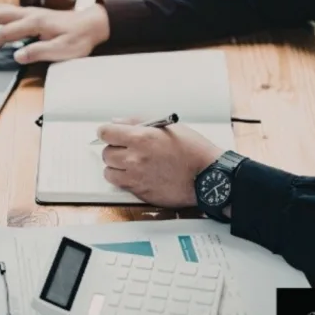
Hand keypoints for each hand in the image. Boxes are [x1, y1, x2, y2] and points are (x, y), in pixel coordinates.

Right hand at [0, 4, 109, 63]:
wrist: (92, 24)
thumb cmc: (80, 38)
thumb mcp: (62, 50)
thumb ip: (38, 52)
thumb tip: (17, 56)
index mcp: (34, 23)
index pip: (4, 33)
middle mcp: (29, 14)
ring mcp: (30, 12)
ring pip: (0, 12)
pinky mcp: (33, 15)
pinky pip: (8, 14)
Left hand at [97, 119, 223, 208]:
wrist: (208, 176)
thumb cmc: (193, 150)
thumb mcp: (167, 126)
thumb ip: (137, 122)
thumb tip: (117, 122)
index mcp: (141, 138)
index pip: (105, 132)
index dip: (107, 132)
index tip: (111, 134)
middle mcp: (134, 158)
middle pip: (106, 153)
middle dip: (114, 149)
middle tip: (127, 149)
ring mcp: (136, 177)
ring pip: (109, 171)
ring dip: (116, 167)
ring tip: (131, 164)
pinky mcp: (140, 192)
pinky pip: (121, 185)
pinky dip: (124, 180)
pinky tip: (137, 175)